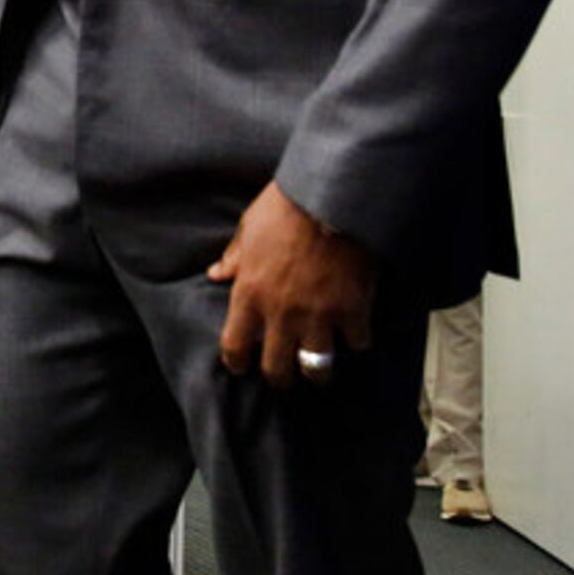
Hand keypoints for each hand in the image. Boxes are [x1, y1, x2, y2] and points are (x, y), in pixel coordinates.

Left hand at [208, 181, 377, 386]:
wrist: (334, 196)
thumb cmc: (288, 206)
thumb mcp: (250, 226)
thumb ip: (234, 257)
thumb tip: (215, 273)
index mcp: (250, 294)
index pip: (234, 347)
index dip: (237, 362)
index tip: (243, 364)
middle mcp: (281, 313)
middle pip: (277, 371)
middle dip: (281, 378)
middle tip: (286, 375)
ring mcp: (319, 316)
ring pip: (317, 369)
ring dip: (319, 373)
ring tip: (322, 373)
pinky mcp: (353, 311)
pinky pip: (357, 344)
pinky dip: (357, 340)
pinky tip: (356, 333)